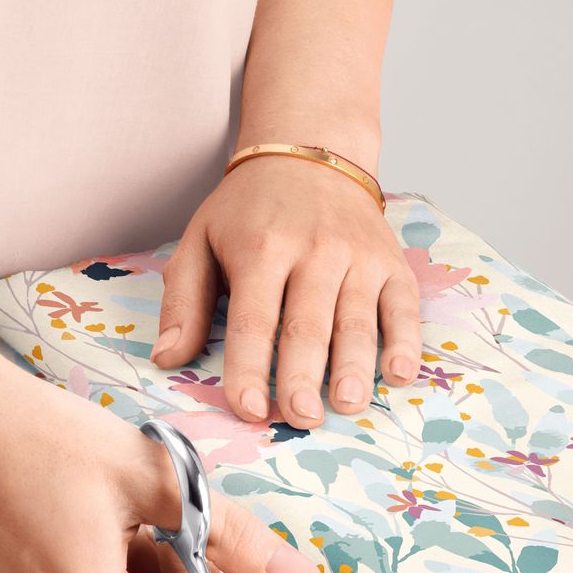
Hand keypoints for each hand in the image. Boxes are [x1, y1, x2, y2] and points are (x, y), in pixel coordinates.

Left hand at [152, 157, 420, 425]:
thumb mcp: (200, 241)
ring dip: (353, 367)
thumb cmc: (248, 210)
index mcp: (261, 248)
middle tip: (299, 418)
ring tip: (345, 405)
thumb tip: (167, 358)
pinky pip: (403, 306)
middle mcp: (314, 252)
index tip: (247, 409)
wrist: (310, 154)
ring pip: (357, 320)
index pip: (254, 320)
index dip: (249, 368)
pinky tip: (398, 374)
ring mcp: (358, 257)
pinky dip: (405, 341)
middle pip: (307, 325)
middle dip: (303, 376)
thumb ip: (184, 302)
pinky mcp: (391, 262)